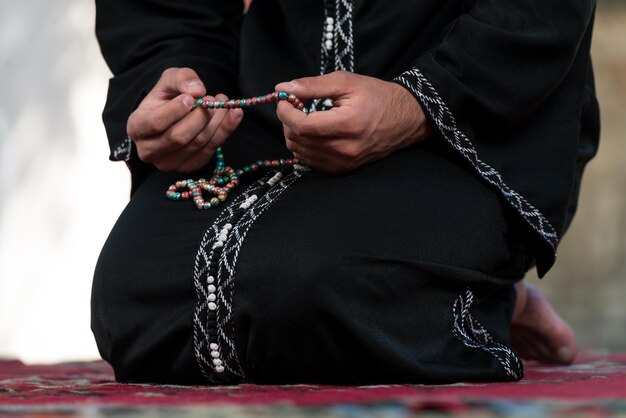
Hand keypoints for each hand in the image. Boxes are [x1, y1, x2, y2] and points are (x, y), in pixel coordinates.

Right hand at [126, 67, 242, 172]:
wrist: (173, 115)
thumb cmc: (167, 98)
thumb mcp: (169, 80)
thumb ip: (181, 79)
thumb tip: (197, 90)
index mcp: (137, 127)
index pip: (155, 123)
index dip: (175, 111)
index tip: (191, 98)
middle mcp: (148, 150)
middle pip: (179, 137)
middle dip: (200, 117)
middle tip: (213, 100)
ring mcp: (168, 163)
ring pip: (197, 144)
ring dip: (216, 122)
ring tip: (223, 103)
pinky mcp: (188, 167)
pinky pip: (210, 151)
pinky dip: (225, 131)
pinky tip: (234, 115)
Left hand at [275, 71, 431, 173]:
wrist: (404, 119)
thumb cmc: (376, 96)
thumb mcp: (346, 82)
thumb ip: (312, 85)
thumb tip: (283, 88)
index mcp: (348, 125)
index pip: (302, 126)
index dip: (286, 112)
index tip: (285, 99)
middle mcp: (345, 149)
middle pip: (298, 140)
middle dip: (288, 121)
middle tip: (296, 105)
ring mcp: (343, 163)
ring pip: (300, 152)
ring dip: (295, 133)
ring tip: (305, 117)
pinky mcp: (342, 170)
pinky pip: (310, 160)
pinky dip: (305, 146)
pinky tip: (314, 132)